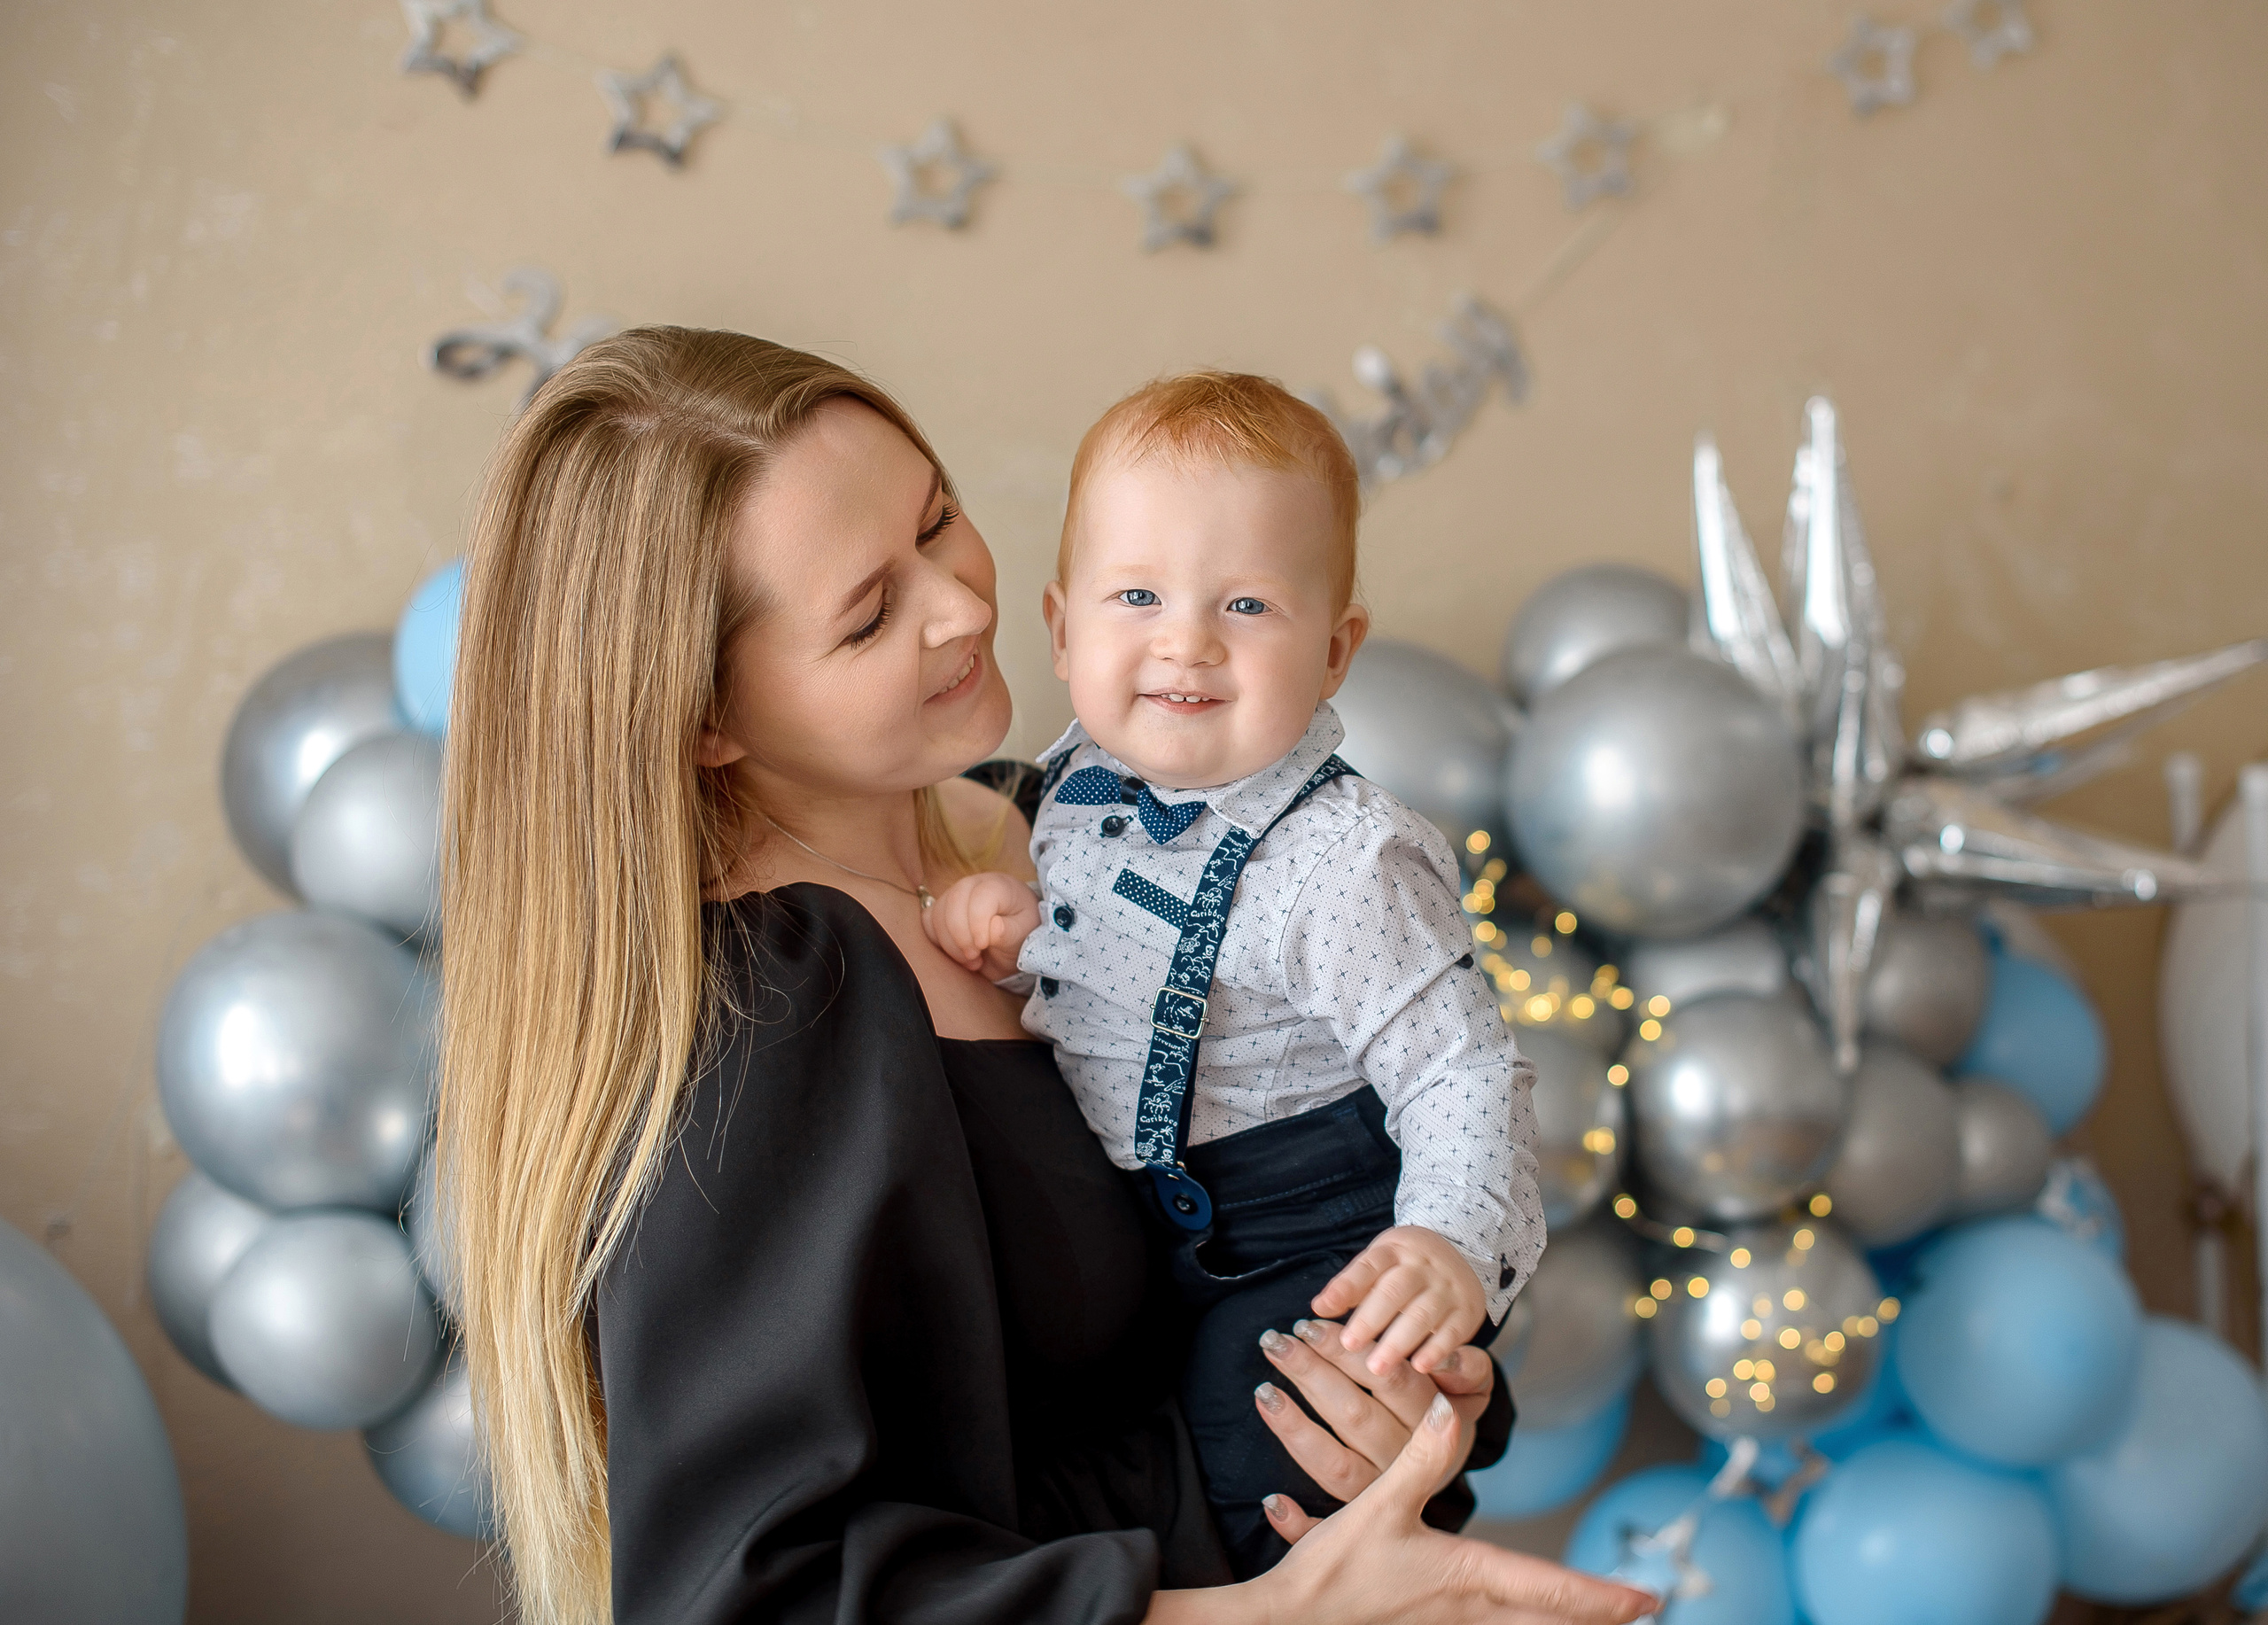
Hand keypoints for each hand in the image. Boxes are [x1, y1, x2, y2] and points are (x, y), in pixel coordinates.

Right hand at [921, 871, 1039, 978]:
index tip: (984, 946)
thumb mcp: (1024, 934)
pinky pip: (928, 923)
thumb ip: (1010, 932)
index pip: (981, 896)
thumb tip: (993, 927)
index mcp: (998, 885)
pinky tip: (958, 954)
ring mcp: (953, 897)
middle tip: (975, 957)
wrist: (1011, 941)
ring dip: (950, 944)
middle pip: (954, 901)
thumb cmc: (1021, 933)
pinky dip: (938, 942)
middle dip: (960, 936)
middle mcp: (973, 885)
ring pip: (937, 914)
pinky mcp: (941, 912)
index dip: (978, 923)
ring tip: (972, 960)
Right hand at [1147, 1383, 1655, 1624]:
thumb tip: (1453, 1413)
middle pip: (1549, 1618)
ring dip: (1560, 1620)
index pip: (1550, 1587)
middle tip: (1643, 1610)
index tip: (1649, 1598)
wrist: (1288, 1619)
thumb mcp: (1377, 1506)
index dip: (1602, 1594)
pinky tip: (1515, 1616)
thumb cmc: (1334, 1570)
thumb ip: (1420, 1458)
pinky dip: (1519, 1622)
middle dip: (1596, 1615)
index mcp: (1465, 1576)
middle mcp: (1467, 1608)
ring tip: (1595, 1616)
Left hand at [1255, 1317, 1494, 1501]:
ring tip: (1263, 1392)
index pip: (1392, 1381)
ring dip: (1295, 1428)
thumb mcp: (1471, 1380)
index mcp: (1438, 1425)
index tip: (1310, 1326)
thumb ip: (1464, 1366)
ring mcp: (1382, 1496)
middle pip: (1356, 1416)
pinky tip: (1272, 1499)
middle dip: (1311, 1374)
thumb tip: (1440, 1358)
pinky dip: (1296, 1521)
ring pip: (1336, 1464)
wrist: (1451, 1453)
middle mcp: (1409, 1464)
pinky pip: (1325, 1527)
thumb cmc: (1449, 1399)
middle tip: (1276, 1342)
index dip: (1349, 1352)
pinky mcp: (1358, 1523)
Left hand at [1311, 1225, 1487, 1376]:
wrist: (1458, 1253)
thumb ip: (1350, 1287)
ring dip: (1398, 1342)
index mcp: (1394, 1250)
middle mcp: (1423, 1266)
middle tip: (1348, 1345)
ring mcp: (1448, 1287)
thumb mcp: (1377, 1266)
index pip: (1368, 1266)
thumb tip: (1318, 1308)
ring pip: (1422, 1314)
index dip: (1345, 1287)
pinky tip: (1420, 1369)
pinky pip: (1452, 1331)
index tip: (1321, 1309)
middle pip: (1395, 1291)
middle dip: (1370, 1320)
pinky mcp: (1467, 1310)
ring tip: (1376, 1367)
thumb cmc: (1403, 1268)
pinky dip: (1436, 1351)